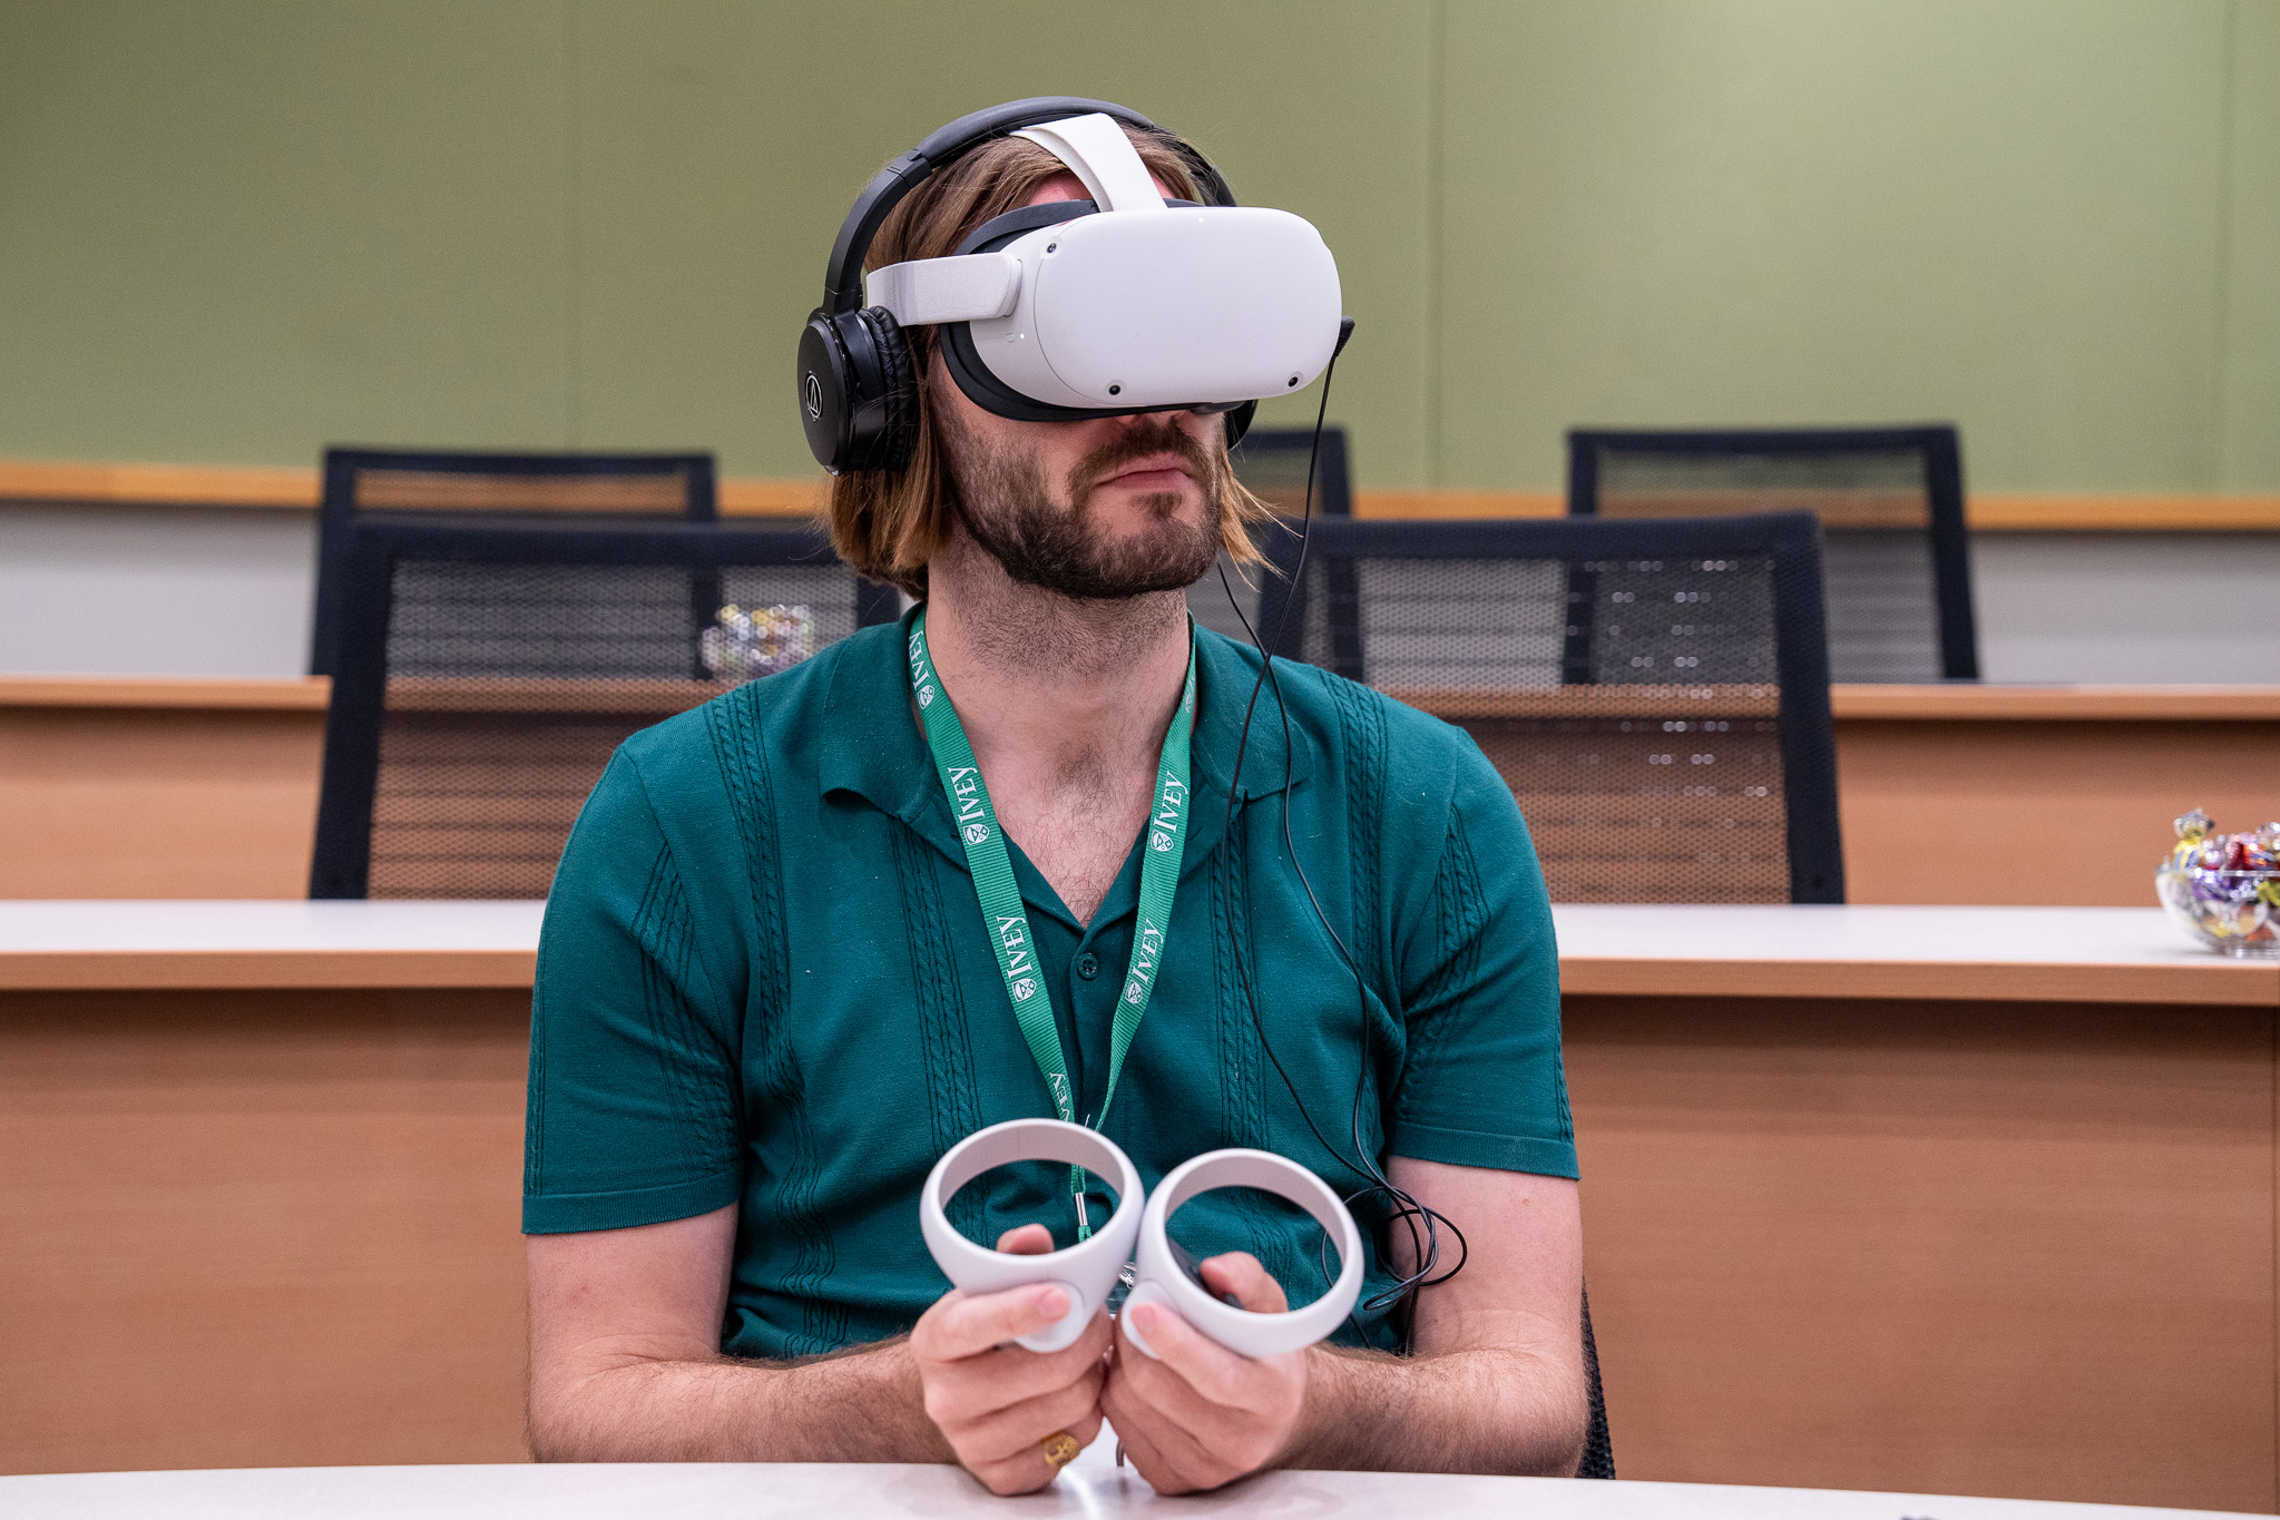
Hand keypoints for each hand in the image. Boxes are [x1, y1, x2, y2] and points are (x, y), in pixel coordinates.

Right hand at [910, 1223, 1109, 1494]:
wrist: (956, 1398)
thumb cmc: (981, 1336)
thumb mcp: (985, 1291)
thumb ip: (1013, 1260)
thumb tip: (1034, 1237)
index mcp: (936, 1340)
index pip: (975, 1326)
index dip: (1022, 1310)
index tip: (1062, 1297)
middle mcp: (945, 1398)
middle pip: (1046, 1370)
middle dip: (1088, 1341)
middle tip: (1096, 1324)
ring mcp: (970, 1444)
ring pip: (1070, 1406)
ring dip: (1093, 1379)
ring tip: (1085, 1362)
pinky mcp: (1002, 1477)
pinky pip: (1075, 1443)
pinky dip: (1087, 1419)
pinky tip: (1071, 1400)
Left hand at [1101, 1252, 1307, 1492]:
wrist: (1274, 1417)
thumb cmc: (1265, 1356)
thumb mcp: (1271, 1308)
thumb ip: (1247, 1278)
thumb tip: (1215, 1270)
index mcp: (1270, 1395)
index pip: (1212, 1373)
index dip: (1173, 1340)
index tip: (1143, 1309)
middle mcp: (1241, 1441)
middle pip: (1154, 1387)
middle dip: (1132, 1343)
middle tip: (1130, 1316)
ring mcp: (1205, 1468)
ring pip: (1129, 1406)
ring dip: (1119, 1367)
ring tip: (1133, 1345)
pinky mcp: (1174, 1481)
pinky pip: (1120, 1431)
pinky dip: (1116, 1397)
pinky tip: (1133, 1379)